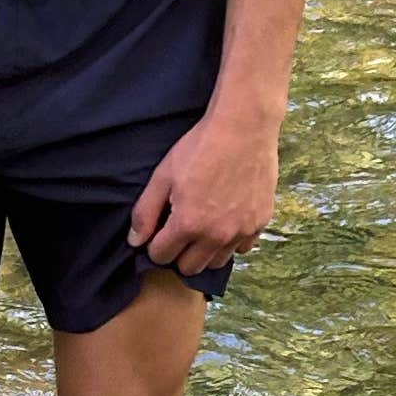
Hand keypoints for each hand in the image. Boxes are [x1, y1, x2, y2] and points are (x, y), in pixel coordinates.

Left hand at [131, 106, 278, 275]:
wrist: (244, 127)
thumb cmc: (200, 146)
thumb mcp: (163, 175)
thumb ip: (146, 211)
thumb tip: (135, 241)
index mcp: (188, 224)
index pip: (161, 256)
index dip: (155, 244)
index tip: (159, 231)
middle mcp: (216, 235)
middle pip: (189, 268)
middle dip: (178, 254)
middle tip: (179, 231)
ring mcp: (241, 231)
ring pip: (216, 263)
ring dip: (204, 252)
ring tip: (202, 228)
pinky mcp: (260, 222)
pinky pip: (242, 248)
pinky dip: (231, 242)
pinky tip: (225, 221)